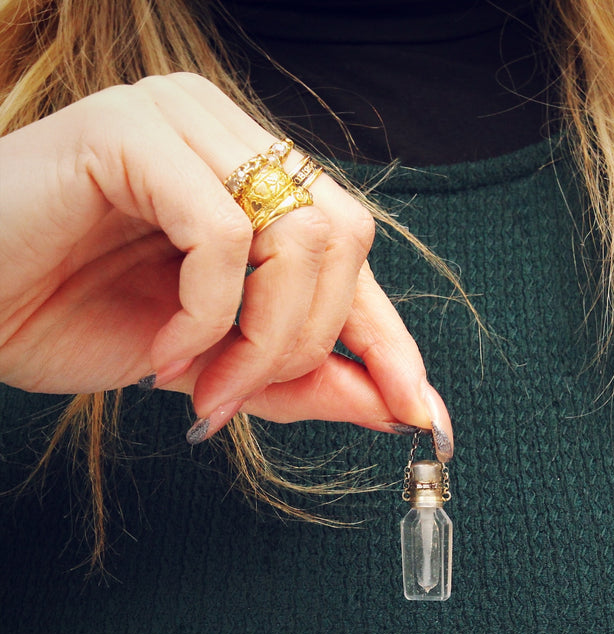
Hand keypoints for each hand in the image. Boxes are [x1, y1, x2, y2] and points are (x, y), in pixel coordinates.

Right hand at [0, 73, 452, 458]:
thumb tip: (393, 406)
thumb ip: (302, 378)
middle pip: (343, 241)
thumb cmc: (73, 317)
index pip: (355, 257)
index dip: (392, 339)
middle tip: (239, 399)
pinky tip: (162, 349)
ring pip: (301, 236)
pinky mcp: (134, 130)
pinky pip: (225, 236)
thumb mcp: (215, 364)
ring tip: (203, 382)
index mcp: (255, 182)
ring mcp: (187, 122)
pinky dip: (207, 315)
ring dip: (263, 338)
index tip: (422, 412)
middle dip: (308, 343)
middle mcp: (232, 139)